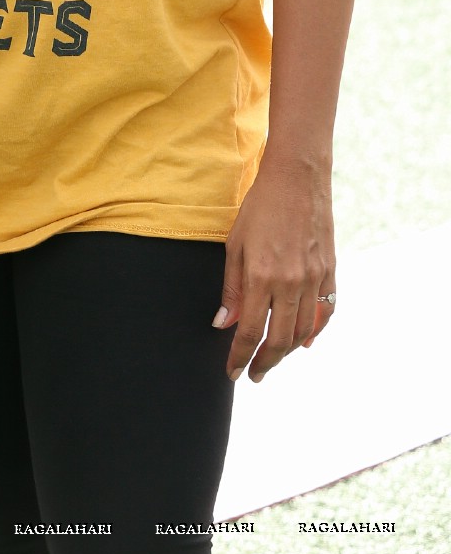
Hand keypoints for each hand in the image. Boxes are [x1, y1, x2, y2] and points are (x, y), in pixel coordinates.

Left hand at [213, 153, 335, 382]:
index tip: (233, 373)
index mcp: (261, 277)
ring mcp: (314, 279)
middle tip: (254, 374)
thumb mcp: (235, 244)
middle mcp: (290, 283)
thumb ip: (231, 288)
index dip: (240, 357)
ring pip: (304, 331)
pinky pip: (325, 312)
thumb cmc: (259, 207)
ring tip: (273, 357)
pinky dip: (315, 331)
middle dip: (264, 362)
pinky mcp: (330, 271)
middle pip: (279, 340)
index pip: (249, 332)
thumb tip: (223, 324)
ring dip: (288, 351)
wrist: (297, 179)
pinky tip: (304, 341)